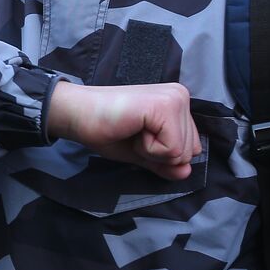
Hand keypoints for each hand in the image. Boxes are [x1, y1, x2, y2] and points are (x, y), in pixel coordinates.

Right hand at [46, 81, 199, 180]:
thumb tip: (186, 172)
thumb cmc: (106, 130)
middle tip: (132, 134)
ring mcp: (174, 99)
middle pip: (189, 152)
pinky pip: (171, 148)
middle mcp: (181, 96)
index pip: (191, 149)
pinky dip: (149, 149)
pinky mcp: (164, 106)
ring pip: (182, 152)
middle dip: (158, 154)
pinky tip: (132, 130)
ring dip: (151, 151)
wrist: (78, 115)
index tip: (137, 137)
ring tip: (131, 130)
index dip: (163, 155)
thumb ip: (166, 163)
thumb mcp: (143, 153)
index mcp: (177, 104)